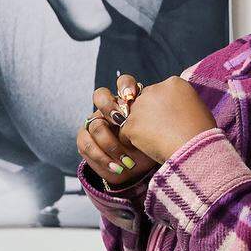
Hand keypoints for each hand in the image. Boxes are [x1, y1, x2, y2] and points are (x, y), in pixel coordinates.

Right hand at [77, 74, 157, 188]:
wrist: (136, 168)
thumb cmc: (151, 145)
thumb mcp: (156, 132)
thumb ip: (156, 119)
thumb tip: (165, 110)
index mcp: (129, 102)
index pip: (123, 82)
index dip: (125, 85)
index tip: (132, 96)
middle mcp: (109, 109)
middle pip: (100, 95)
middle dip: (109, 106)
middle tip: (120, 120)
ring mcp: (95, 123)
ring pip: (96, 124)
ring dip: (111, 144)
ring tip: (126, 159)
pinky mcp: (85, 140)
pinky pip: (87, 144)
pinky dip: (103, 158)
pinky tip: (117, 167)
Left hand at [116, 75, 217, 164]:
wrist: (194, 146)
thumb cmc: (201, 130)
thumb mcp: (197, 105)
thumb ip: (181, 100)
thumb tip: (174, 106)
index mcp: (173, 83)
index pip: (159, 91)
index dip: (164, 105)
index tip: (171, 116)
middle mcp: (154, 89)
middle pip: (144, 100)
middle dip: (149, 113)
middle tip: (162, 128)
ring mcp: (140, 107)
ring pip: (133, 116)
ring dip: (141, 126)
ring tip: (156, 139)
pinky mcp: (130, 125)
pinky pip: (125, 132)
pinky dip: (133, 141)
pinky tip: (148, 146)